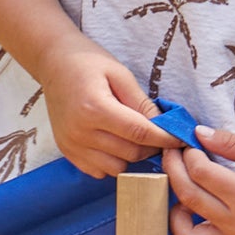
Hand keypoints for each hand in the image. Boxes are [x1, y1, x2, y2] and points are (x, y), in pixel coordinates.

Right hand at [37, 43, 173, 178]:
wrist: (53, 63)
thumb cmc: (89, 63)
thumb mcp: (121, 75)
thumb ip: (142, 104)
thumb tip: (165, 127)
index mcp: (95, 109)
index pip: (140, 133)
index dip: (165, 139)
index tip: (181, 140)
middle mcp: (81, 132)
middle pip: (131, 153)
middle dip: (152, 148)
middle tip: (160, 136)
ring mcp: (72, 145)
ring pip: (117, 168)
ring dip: (133, 157)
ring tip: (136, 139)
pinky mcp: (66, 152)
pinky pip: (99, 171)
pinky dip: (113, 163)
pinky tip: (116, 145)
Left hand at [164, 128, 234, 234]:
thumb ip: (231, 143)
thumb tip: (198, 133)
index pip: (201, 173)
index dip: (188, 155)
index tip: (188, 145)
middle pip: (188, 198)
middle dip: (174, 171)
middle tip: (173, 157)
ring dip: (175, 216)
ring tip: (182, 196)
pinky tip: (193, 218)